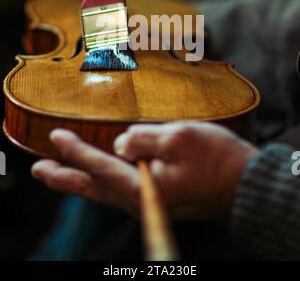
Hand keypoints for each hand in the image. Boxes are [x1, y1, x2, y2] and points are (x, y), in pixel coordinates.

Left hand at [32, 122, 254, 218]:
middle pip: (92, 188)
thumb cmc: (216, 159)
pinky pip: (118, 191)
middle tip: (38, 170)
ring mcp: (148, 202)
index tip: (55, 137)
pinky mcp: (158, 199)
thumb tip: (119, 142)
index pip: (98, 166)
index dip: (74, 151)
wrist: (244, 185)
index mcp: (142, 186)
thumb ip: (143, 138)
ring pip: (103, 192)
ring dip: (78, 181)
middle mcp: (140, 200)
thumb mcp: (180, 137)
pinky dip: (99, 182)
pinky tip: (98, 176)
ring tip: (58, 173)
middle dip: (63, 177)